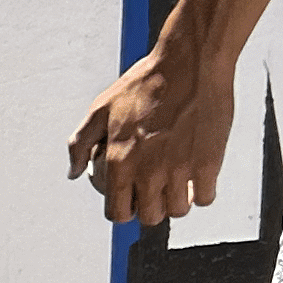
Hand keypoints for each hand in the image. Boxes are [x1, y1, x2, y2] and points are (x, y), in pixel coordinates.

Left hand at [68, 33, 236, 230]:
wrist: (190, 64)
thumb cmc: (146, 82)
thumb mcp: (101, 108)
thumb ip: (81, 144)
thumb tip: (73, 172)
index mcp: (120, 162)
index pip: (117, 213)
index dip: (122, 209)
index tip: (129, 199)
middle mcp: (149, 172)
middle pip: (149, 217)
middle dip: (149, 207)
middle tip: (153, 189)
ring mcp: (180, 170)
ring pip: (178, 211)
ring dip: (176, 200)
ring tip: (175, 181)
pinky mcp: (209, 164)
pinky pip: (205, 197)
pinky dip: (201, 191)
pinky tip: (196, 175)